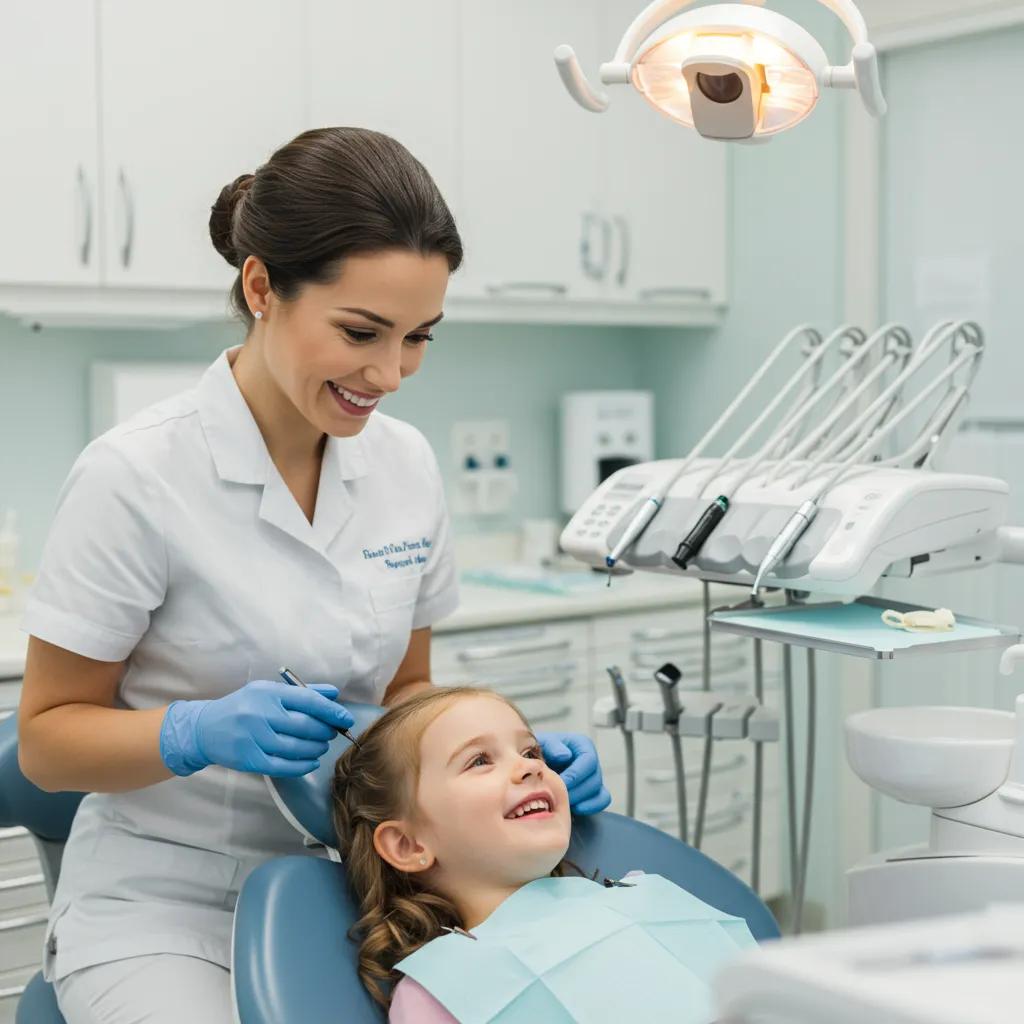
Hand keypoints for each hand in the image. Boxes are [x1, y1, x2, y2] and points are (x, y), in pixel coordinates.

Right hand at [160, 680, 354, 778]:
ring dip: (316, 749)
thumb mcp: (269, 691)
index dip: (331, 711)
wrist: (204, 728)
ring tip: (321, 746)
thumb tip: (334, 694)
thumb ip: (303, 692)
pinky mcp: (249, 759)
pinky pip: (283, 766)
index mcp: (268, 693)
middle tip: (332, 733)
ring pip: (297, 748)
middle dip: (325, 731)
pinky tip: (311, 762)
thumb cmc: (243, 707)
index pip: (309, 701)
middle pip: (305, 726)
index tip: (346, 718)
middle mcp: (261, 714)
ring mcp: (254, 738)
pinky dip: (302, 766)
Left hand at [536, 731, 610, 814]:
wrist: (534, 766)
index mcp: (582, 745)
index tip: (561, 782)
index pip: (589, 760)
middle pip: (595, 778)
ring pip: (598, 790)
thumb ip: (553, 746)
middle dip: (577, 790)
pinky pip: (602, 800)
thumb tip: (565, 756)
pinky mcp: (594, 791)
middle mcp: (591, 760)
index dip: (576, 774)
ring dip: (580, 799)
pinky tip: (575, 809)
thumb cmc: (538, 751)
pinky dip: (591, 806)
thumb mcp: (543, 743)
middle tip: (559, 797)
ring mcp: (594, 776)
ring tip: (563, 803)